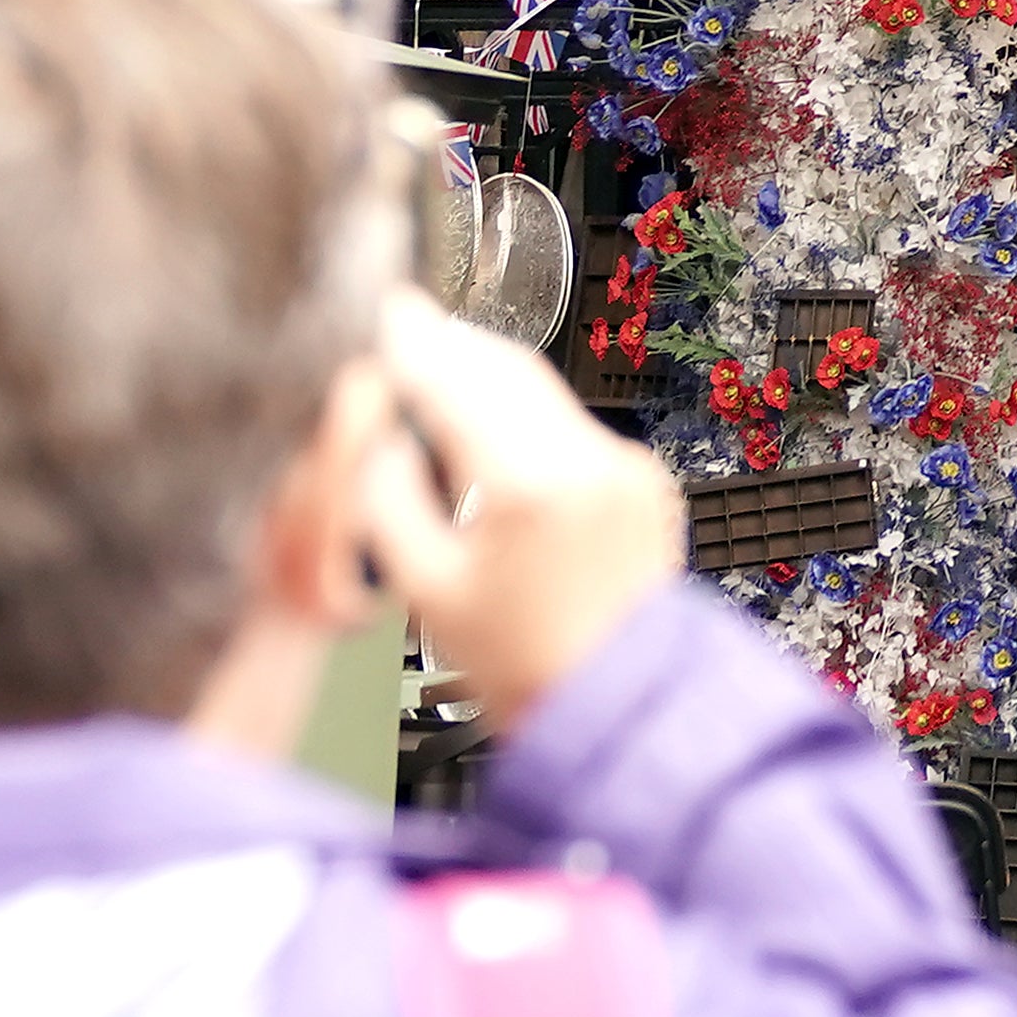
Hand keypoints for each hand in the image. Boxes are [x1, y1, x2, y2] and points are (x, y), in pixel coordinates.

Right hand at [354, 291, 682, 723]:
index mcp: (527, 485)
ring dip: (487, 375)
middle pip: (505, 368)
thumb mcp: (425, 590)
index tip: (381, 311)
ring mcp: (624, 468)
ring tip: (434, 376)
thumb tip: (374, 437)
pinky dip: (527, 417)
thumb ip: (387, 501)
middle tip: (400, 330)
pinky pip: (574, 426)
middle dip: (449, 345)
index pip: (455, 380)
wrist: (615, 706)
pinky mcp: (642, 481)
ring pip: (542, 391)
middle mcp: (587, 462)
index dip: (410, 340)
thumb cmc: (522, 666)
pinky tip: (491, 434)